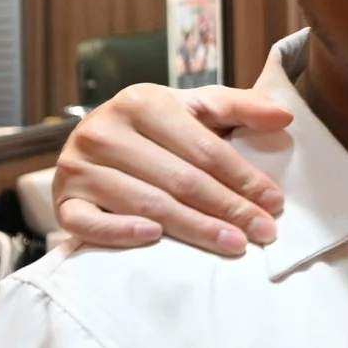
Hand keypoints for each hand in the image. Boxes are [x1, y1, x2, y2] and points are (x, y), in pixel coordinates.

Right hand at [53, 83, 293, 255]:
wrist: (96, 141)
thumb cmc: (157, 128)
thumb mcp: (195, 108)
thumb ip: (239, 107)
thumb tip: (285, 115)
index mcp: (142, 102)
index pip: (205, 148)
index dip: (243, 178)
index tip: (275, 202)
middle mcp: (104, 130)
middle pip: (180, 179)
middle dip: (228, 208)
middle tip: (264, 232)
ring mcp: (78, 167)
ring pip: (146, 203)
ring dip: (194, 227)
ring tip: (234, 245)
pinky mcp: (62, 200)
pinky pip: (89, 223)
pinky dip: (121, 231)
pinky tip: (155, 238)